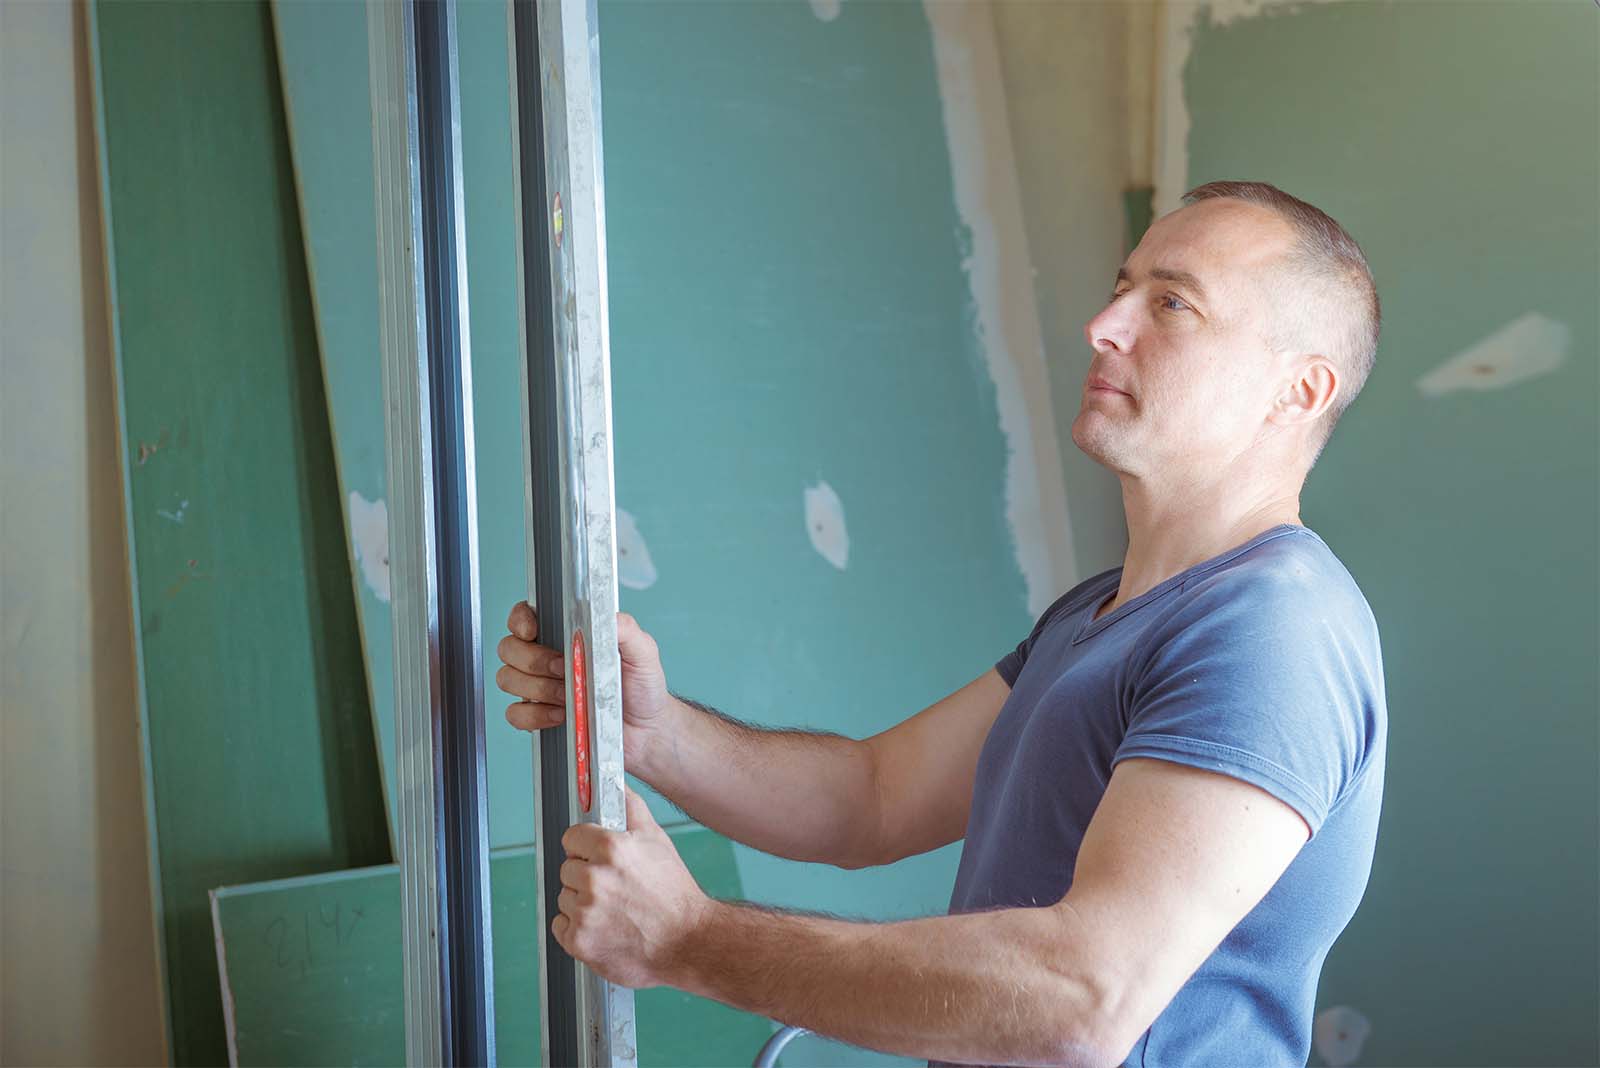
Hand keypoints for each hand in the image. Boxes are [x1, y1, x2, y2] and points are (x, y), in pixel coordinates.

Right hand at [495, 602, 673, 768]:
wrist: (646, 730)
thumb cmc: (642, 687)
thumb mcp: (643, 651)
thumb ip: (626, 629)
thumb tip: (605, 614)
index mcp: (566, 633)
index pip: (525, 616)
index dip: (520, 620)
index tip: (532, 631)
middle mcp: (546, 657)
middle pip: (509, 648)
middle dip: (534, 659)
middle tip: (565, 669)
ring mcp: (539, 687)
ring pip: (508, 679)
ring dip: (538, 689)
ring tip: (570, 695)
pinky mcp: (539, 716)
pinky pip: (515, 713)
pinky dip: (536, 715)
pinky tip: (561, 714)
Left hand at [552, 786, 711, 988]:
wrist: (687, 941)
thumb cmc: (674, 893)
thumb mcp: (656, 839)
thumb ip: (630, 806)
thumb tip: (616, 785)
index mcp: (610, 849)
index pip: (571, 838)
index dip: (585, 847)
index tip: (597, 857)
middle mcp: (594, 879)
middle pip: (567, 869)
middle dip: (585, 876)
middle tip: (613, 887)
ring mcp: (585, 912)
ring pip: (565, 898)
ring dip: (582, 903)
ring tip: (613, 908)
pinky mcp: (579, 941)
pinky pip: (561, 926)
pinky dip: (577, 928)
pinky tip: (603, 926)